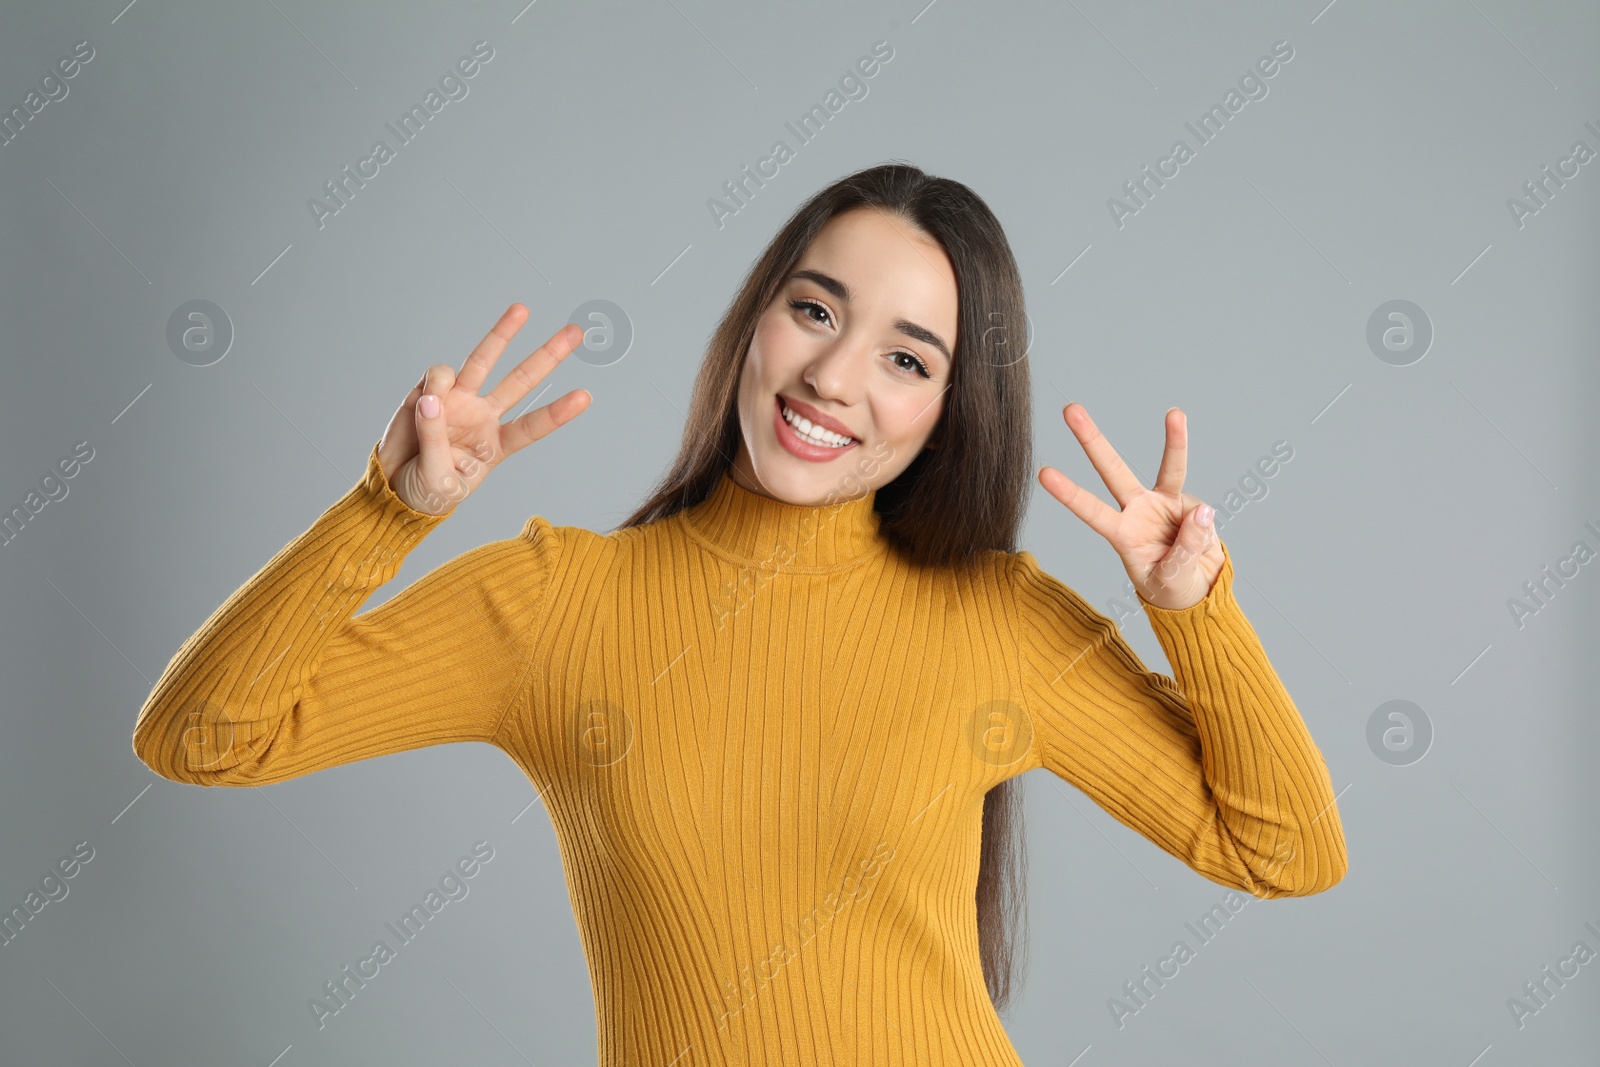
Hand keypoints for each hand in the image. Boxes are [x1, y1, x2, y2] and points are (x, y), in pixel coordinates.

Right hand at [376, 303, 591, 514]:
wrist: (394, 485)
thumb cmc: (427, 489)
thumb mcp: (437, 479)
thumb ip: (435, 439)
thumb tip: (432, 398)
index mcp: (496, 446)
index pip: (531, 427)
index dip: (557, 413)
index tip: (585, 397)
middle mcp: (482, 416)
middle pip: (520, 381)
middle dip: (548, 355)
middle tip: (576, 332)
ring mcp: (458, 400)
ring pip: (484, 361)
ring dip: (505, 332)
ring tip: (522, 311)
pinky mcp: (430, 390)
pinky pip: (440, 374)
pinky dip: (437, 381)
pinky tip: (426, 399)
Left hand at [1038, 403, 1223, 610]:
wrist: (1196, 588)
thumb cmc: (1171, 588)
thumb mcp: (1171, 579)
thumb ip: (1185, 549)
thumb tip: (1202, 511)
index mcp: (1121, 534)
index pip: (1091, 511)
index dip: (1068, 494)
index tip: (1043, 473)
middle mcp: (1136, 511)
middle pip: (1112, 470)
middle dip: (1091, 439)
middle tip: (1069, 408)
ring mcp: (1162, 504)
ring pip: (1168, 468)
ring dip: (1174, 439)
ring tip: (1175, 414)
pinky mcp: (1188, 504)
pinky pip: (1200, 509)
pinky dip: (1204, 526)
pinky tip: (1202, 546)